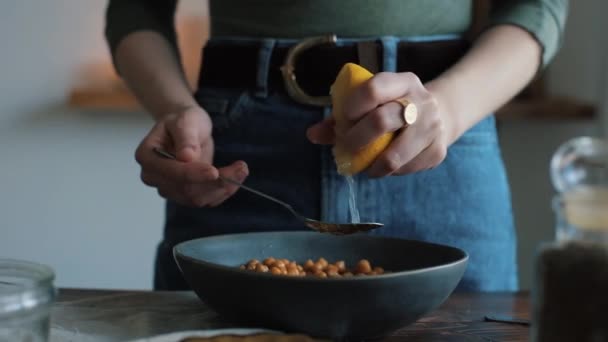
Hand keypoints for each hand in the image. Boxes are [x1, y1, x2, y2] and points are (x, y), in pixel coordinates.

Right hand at [135, 105, 247, 206]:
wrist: (187, 128)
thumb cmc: (184, 121)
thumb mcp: (186, 120)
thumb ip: (186, 137)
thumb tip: (186, 157)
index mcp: (147, 156)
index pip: (171, 173)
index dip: (193, 174)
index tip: (214, 171)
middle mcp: (154, 177)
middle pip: (185, 190)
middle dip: (215, 182)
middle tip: (241, 167)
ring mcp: (169, 189)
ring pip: (198, 199)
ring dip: (223, 188)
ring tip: (241, 169)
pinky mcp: (185, 195)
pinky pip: (206, 201)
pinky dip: (224, 192)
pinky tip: (235, 177)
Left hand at [307, 72, 450, 177]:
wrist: (440, 116)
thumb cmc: (393, 108)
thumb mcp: (373, 103)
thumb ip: (340, 117)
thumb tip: (312, 134)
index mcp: (403, 82)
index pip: (373, 89)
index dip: (352, 106)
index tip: (344, 119)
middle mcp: (422, 101)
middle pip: (382, 120)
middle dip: (356, 139)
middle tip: (346, 146)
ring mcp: (432, 128)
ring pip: (394, 155)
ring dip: (370, 164)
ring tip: (363, 164)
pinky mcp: (436, 152)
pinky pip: (404, 170)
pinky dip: (387, 171)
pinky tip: (383, 164)